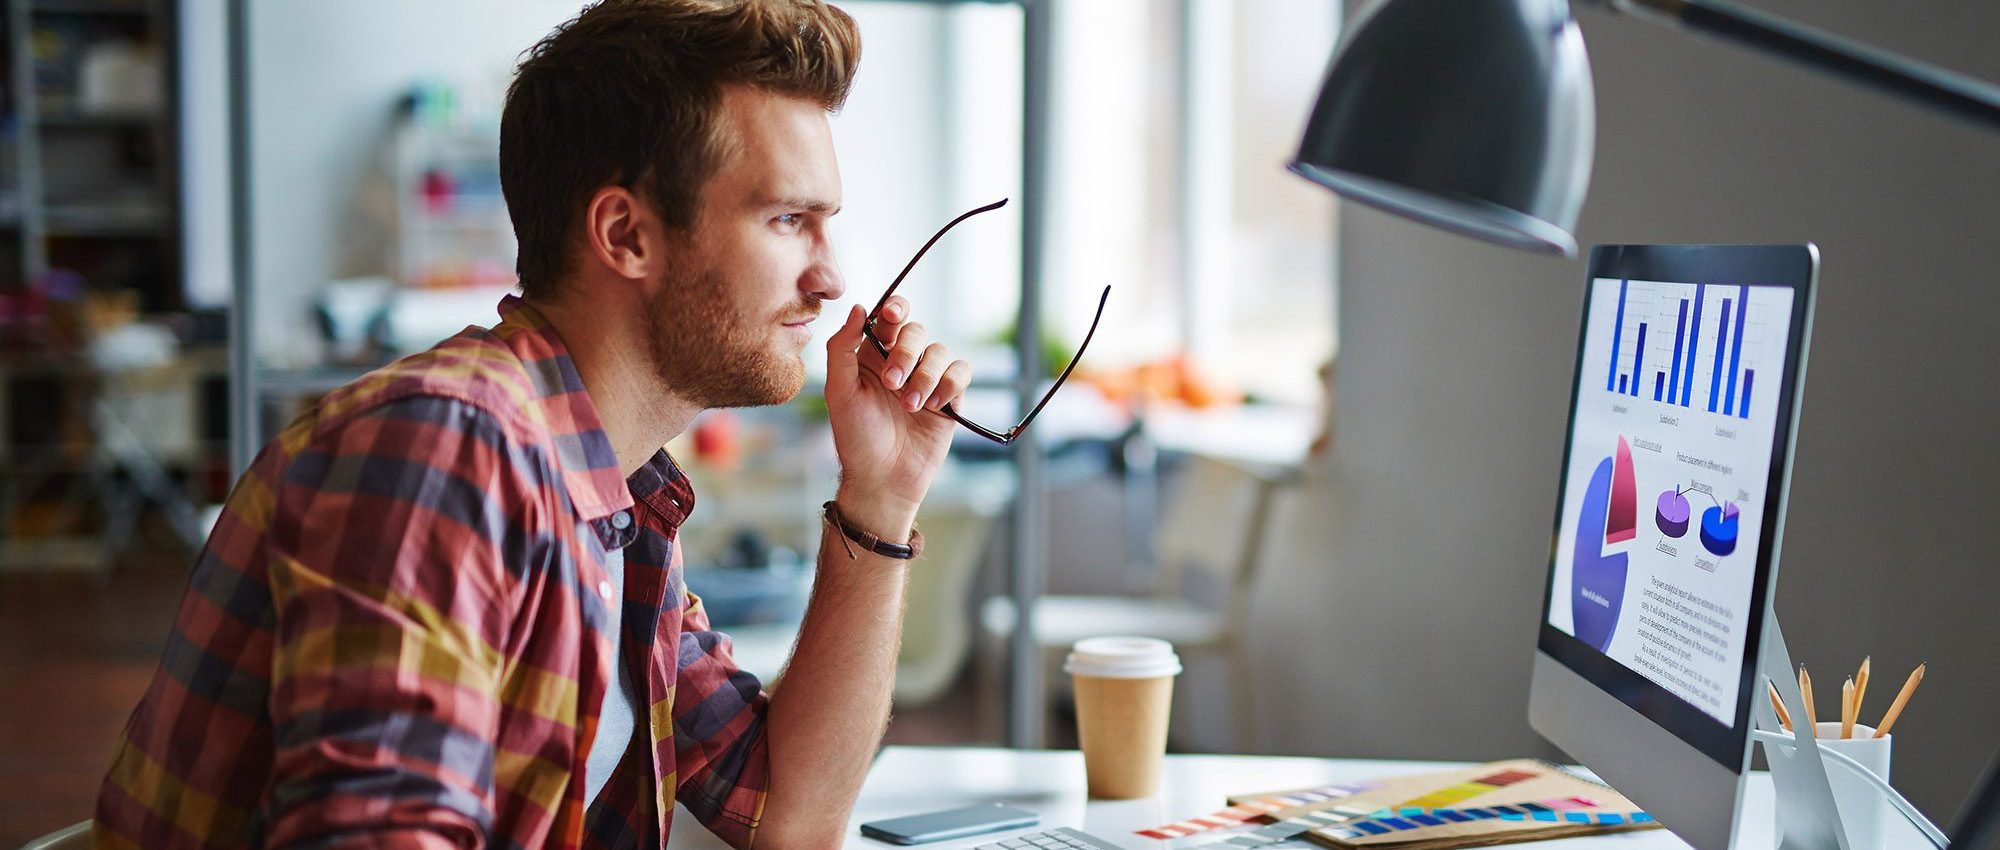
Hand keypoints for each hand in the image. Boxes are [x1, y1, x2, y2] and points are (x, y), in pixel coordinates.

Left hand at [824, 297, 971, 533]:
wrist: (883, 479)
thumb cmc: (856, 438)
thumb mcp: (839, 392)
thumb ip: (842, 348)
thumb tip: (858, 308)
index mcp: (872, 356)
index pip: (888, 317)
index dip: (894, 308)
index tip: (892, 315)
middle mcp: (901, 363)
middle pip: (916, 331)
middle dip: (906, 353)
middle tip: (892, 383)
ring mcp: (927, 379)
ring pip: (940, 351)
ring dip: (925, 376)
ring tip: (911, 406)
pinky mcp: (949, 398)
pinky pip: (960, 373)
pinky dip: (949, 384)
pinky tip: (934, 406)